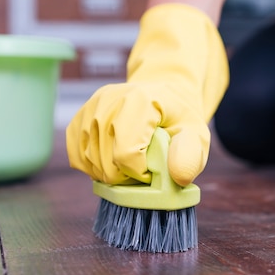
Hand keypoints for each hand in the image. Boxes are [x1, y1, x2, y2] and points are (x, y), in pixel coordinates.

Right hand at [66, 4, 228, 185]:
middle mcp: (108, 100)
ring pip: (90, 164)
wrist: (161, 96)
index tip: (155, 167)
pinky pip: (77, 159)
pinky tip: (113, 159)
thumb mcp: (198, 134)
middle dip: (127, 176)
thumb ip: (191, 155)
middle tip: (145, 165)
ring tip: (132, 160)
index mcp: (139, 100)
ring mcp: (90, 109)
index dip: (142, 173)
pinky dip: (94, 168)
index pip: (126, 154)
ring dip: (112, 174)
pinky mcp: (78, 120)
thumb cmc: (178, 119)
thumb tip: (178, 177)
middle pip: (106, 163)